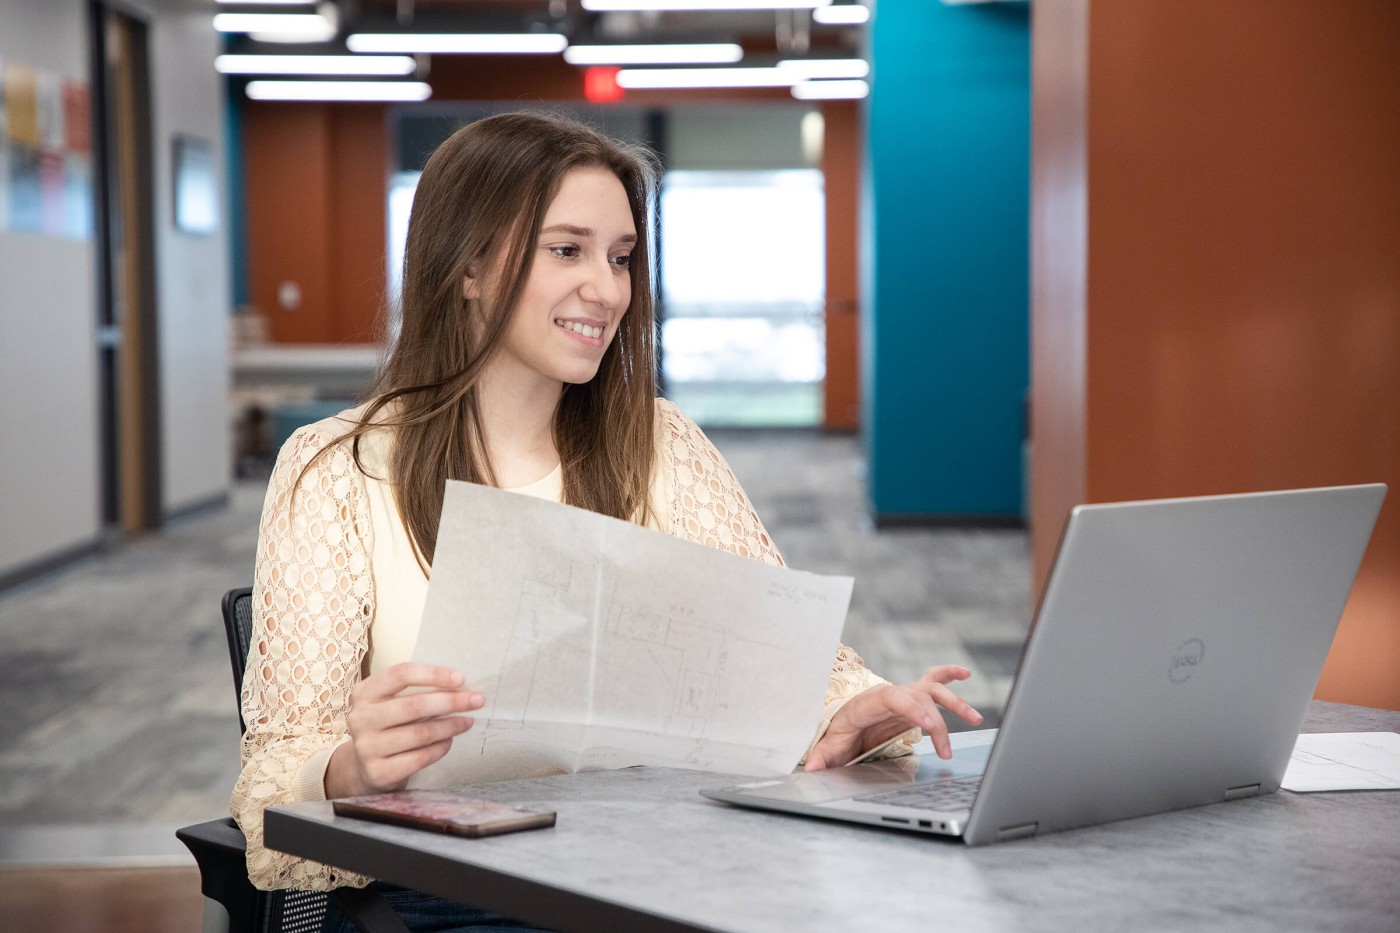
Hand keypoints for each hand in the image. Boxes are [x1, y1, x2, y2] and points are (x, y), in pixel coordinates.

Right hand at [325, 662, 482, 797]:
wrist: (365, 768)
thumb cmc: (388, 726)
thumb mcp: (391, 702)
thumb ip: (416, 691)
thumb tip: (460, 686)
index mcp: (364, 692)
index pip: (401, 674)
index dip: (434, 674)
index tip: (461, 679)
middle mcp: (360, 718)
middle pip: (413, 705)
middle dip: (451, 701)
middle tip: (476, 700)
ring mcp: (366, 747)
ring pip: (420, 733)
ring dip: (450, 726)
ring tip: (467, 721)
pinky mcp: (378, 772)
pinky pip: (420, 758)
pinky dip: (440, 748)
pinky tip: (449, 741)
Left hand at [804, 665, 982, 770]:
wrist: (844, 717)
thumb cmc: (840, 731)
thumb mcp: (829, 745)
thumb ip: (821, 756)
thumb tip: (810, 768)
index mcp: (869, 703)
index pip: (893, 698)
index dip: (912, 708)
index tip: (929, 724)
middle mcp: (890, 694)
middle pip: (918, 700)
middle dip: (935, 721)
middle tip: (945, 748)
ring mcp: (904, 694)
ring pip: (932, 691)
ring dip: (954, 703)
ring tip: (975, 718)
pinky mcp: (914, 697)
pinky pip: (934, 680)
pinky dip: (950, 674)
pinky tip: (965, 673)